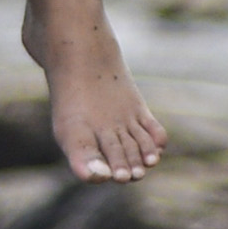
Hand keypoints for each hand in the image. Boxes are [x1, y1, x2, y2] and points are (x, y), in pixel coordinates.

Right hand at [26, 7, 166, 182]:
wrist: (78, 49)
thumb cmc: (68, 91)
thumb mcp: (71, 130)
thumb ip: (81, 158)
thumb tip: (95, 179)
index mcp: (81, 142)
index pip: (99, 167)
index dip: (111, 172)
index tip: (119, 176)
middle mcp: (102, 136)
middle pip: (120, 157)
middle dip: (129, 166)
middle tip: (135, 174)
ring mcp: (121, 122)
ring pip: (136, 146)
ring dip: (144, 156)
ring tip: (150, 161)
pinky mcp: (136, 109)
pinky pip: (149, 129)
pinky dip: (156, 138)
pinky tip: (159, 145)